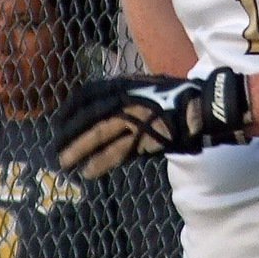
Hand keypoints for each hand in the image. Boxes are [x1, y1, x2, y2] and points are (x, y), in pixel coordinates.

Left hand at [54, 68, 251, 177]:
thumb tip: (110, 106)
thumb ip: (127, 95)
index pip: (87, 95)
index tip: (59, 122)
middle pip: (88, 118)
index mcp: (125, 85)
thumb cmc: (178, 97)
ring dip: (78, 151)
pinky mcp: (144, 139)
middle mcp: (125, 100)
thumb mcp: (147, 86)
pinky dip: (100, 163)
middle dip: (69, 134)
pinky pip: (116, 153)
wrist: (202, 108)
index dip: (70, 110)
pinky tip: (88, 172)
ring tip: (65, 164)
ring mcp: (134, 120)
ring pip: (97, 136)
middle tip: (56, 149)